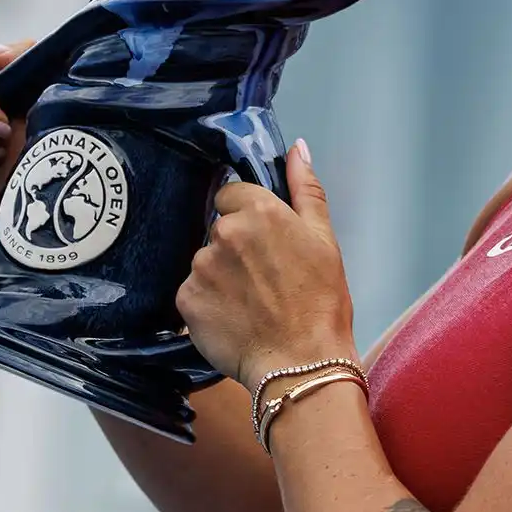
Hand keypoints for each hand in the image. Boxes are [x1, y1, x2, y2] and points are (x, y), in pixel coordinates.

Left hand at [177, 141, 357, 384]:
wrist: (301, 363)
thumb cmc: (320, 303)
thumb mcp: (326, 240)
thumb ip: (306, 189)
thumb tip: (297, 148)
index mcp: (260, 211)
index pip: (231, 194)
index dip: (247, 216)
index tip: (264, 242)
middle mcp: (224, 233)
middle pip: (218, 229)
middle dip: (234, 248)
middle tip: (262, 278)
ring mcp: (201, 267)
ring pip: (204, 261)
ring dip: (220, 276)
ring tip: (249, 303)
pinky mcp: (186, 300)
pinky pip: (192, 293)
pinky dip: (207, 304)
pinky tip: (232, 319)